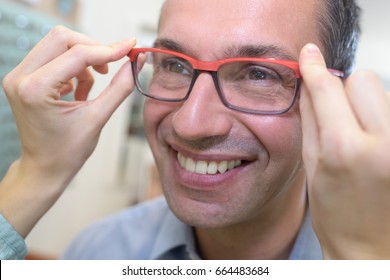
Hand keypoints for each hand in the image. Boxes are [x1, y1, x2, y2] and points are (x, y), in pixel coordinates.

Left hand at [0, 26, 135, 236]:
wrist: (44, 168)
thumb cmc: (68, 151)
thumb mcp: (98, 118)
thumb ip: (120, 87)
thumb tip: (137, 62)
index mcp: (36, 89)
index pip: (77, 54)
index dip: (108, 49)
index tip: (131, 47)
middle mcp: (20, 77)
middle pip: (61, 38)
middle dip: (92, 49)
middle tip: (108, 68)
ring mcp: (18, 76)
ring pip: (56, 45)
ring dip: (82, 61)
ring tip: (90, 90)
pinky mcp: (22, 78)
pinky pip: (51, 57)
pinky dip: (71, 69)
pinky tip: (77, 92)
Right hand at [299, 43, 389, 258]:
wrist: (371, 247)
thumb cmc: (337, 215)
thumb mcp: (310, 166)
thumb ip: (310, 119)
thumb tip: (308, 84)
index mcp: (344, 149)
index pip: (328, 87)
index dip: (315, 67)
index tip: (310, 55)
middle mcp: (383, 142)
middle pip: (363, 79)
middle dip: (344, 89)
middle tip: (337, 116)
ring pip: (382, 91)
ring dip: (365, 104)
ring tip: (359, 135)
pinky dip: (379, 117)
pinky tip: (374, 142)